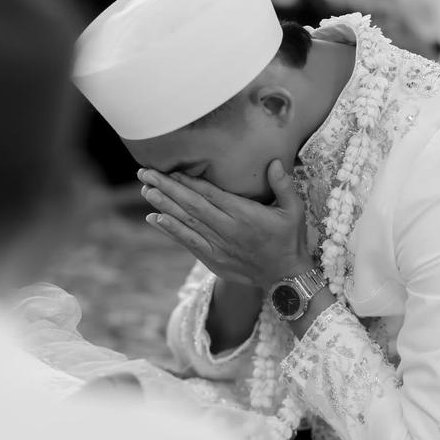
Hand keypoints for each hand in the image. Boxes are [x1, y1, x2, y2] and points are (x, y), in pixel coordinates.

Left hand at [138, 160, 311, 290]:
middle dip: (167, 189)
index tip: (170, 169)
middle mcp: (228, 230)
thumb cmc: (289, 239)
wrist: (285, 277)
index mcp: (246, 215)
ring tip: (145, 190)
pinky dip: (171, 231)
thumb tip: (274, 162)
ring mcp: (219, 247)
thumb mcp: (294, 210)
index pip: (211, 195)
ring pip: (187, 223)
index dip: (189, 182)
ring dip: (163, 207)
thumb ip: (283, 185)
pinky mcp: (214, 260)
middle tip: (145, 173)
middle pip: (192, 206)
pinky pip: (188, 243)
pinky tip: (155, 218)